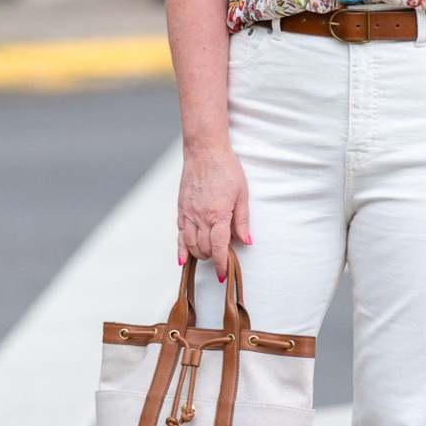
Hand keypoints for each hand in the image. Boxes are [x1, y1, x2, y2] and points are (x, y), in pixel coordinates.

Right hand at [177, 145, 249, 279]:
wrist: (204, 151)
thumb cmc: (226, 169)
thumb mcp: (242, 194)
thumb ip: (242, 220)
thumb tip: (246, 241)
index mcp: (218, 214)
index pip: (219, 247)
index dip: (221, 264)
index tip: (223, 274)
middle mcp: (200, 217)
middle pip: (204, 249)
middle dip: (213, 258)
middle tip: (222, 259)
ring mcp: (188, 213)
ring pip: (190, 244)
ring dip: (199, 254)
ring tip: (208, 255)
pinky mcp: (181, 208)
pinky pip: (179, 234)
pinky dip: (181, 248)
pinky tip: (183, 258)